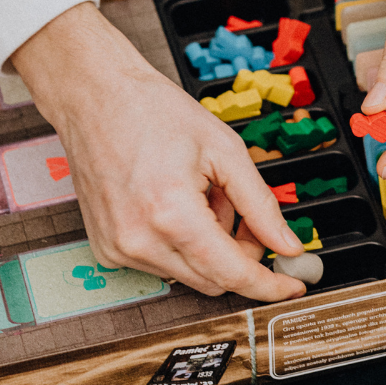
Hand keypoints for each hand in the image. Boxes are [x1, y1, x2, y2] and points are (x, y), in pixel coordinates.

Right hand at [10, 3, 309, 300]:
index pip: (232, 273)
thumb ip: (261, 205)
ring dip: (208, 247)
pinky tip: (175, 205)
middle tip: (246, 217)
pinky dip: (180, 244)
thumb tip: (286, 245)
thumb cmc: (151, 112)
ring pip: (188, 274)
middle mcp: (139, 240)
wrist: (95, 98)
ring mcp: (118, 249)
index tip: (290, 286)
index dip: (268, 284)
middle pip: (213, 280)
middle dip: (240, 255)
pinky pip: (160, 265)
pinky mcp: (106, 250)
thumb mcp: (225, 150)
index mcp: (171, 214)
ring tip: (201, 196)